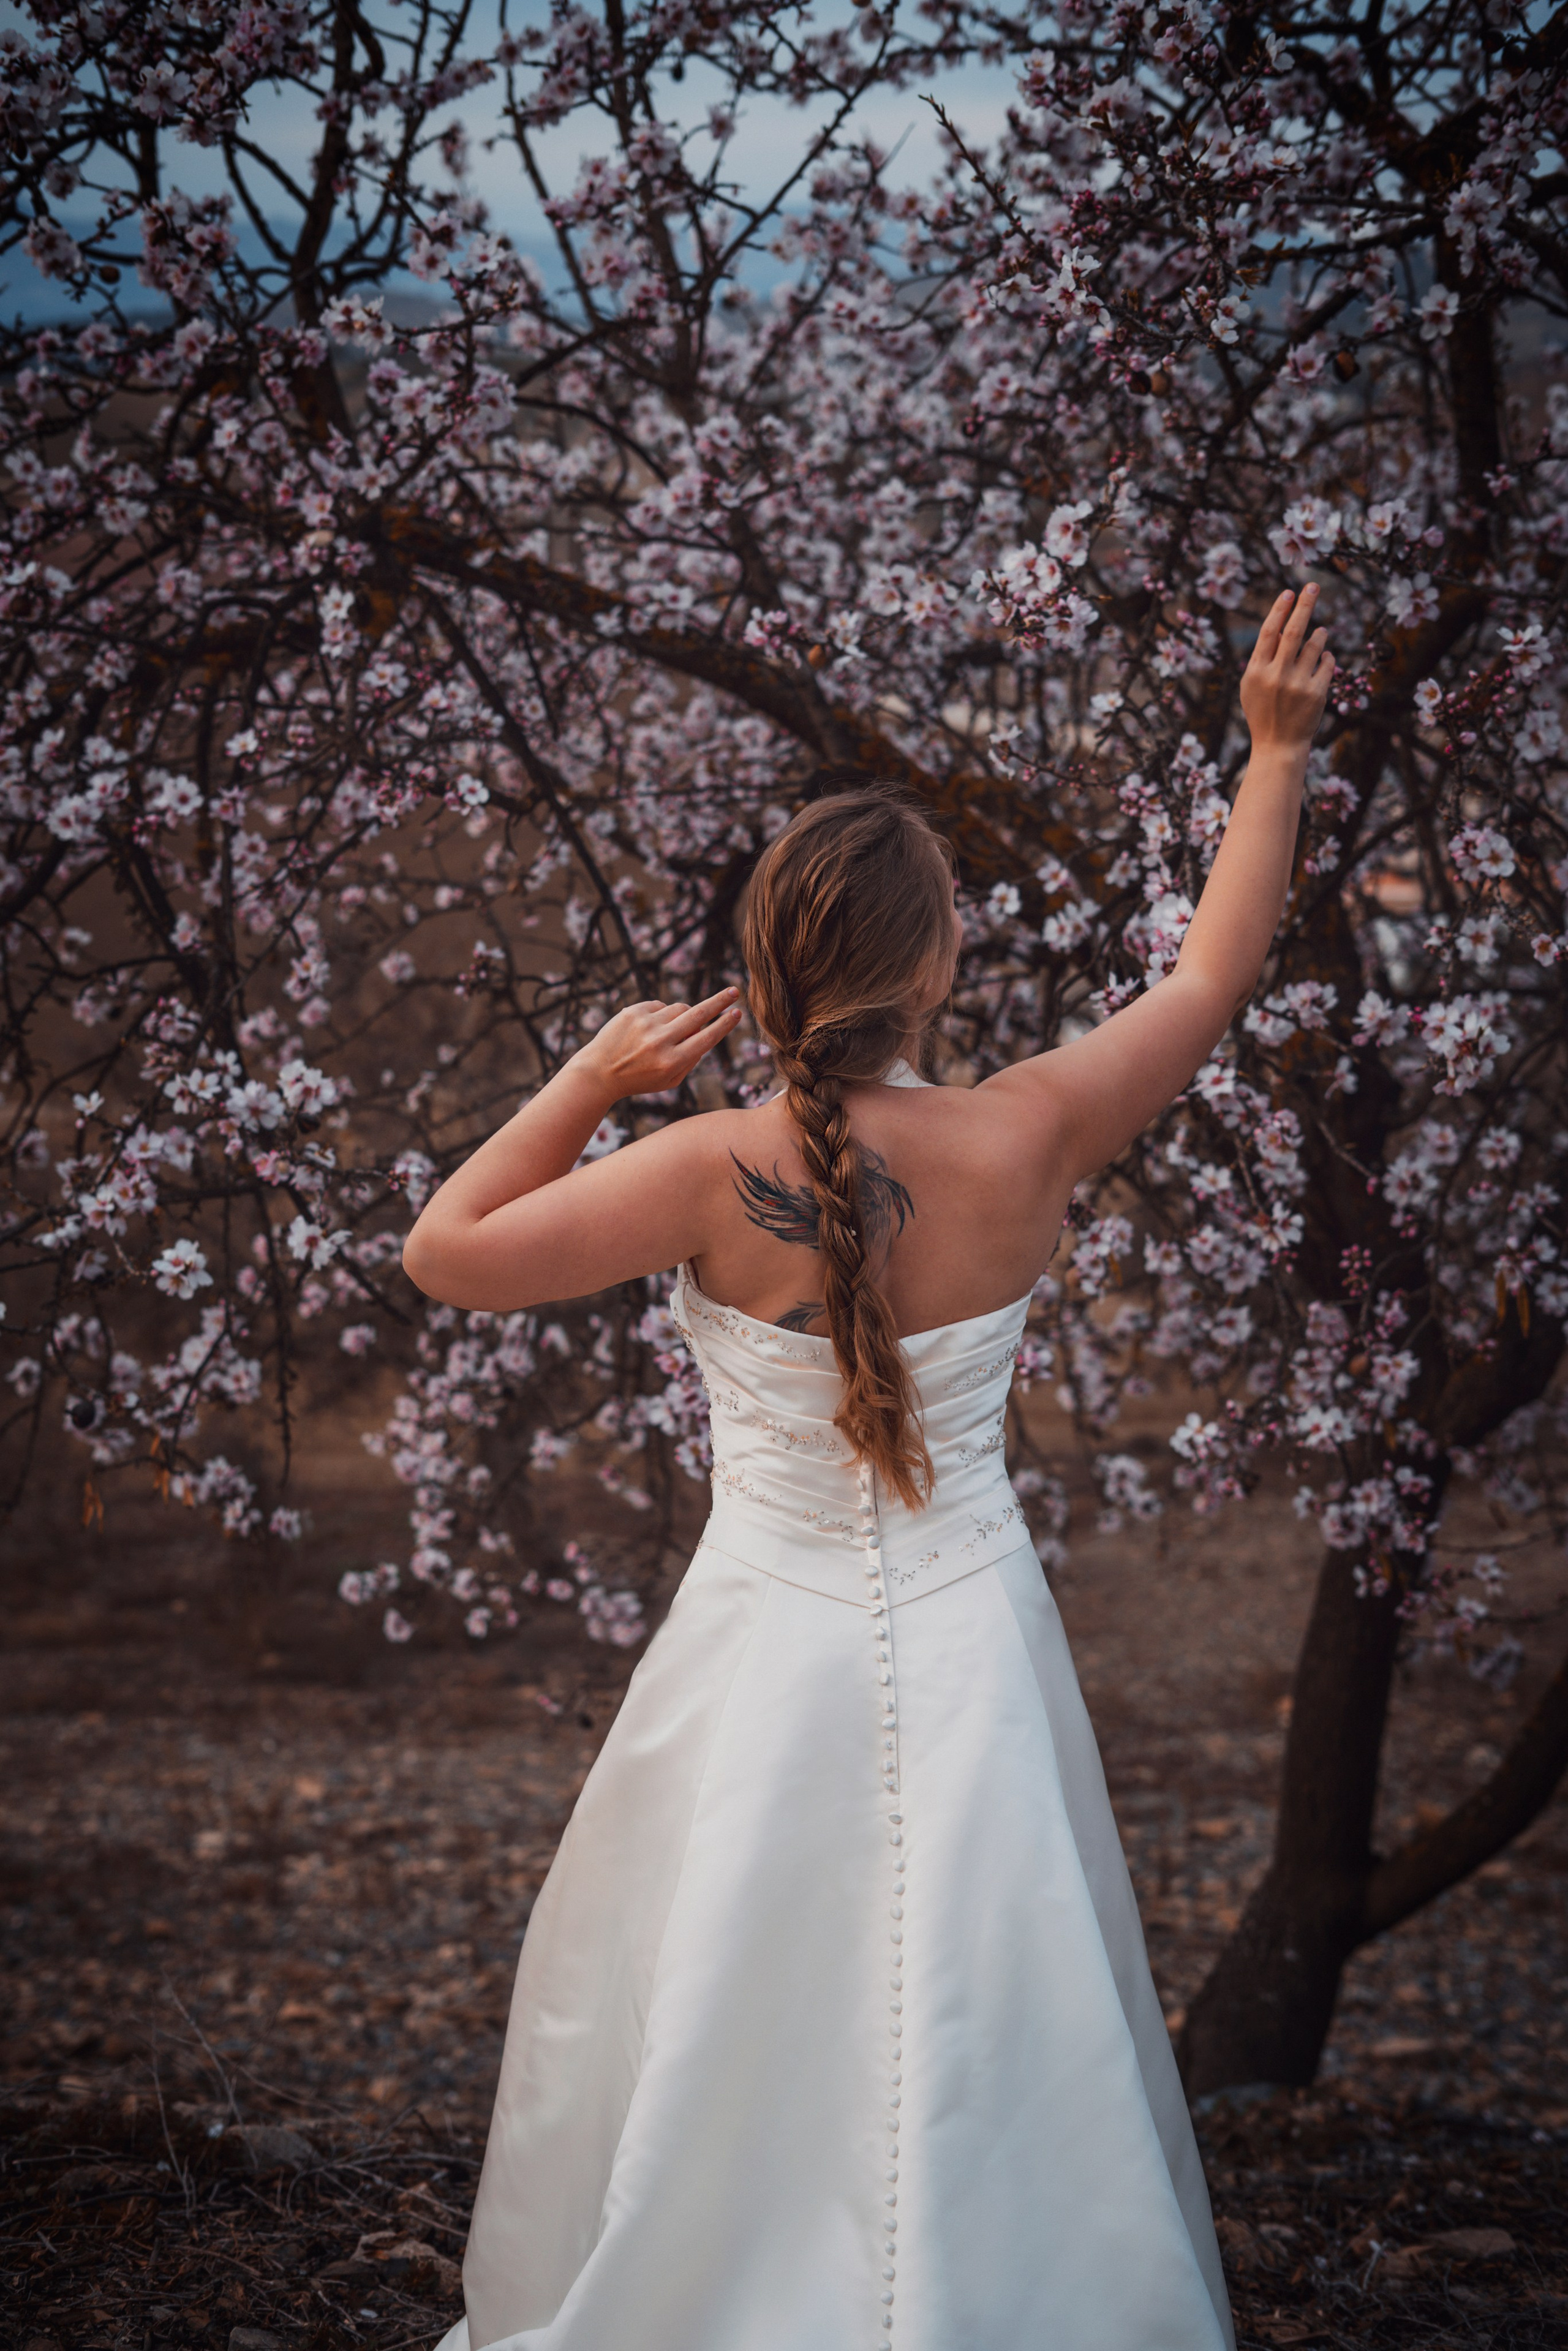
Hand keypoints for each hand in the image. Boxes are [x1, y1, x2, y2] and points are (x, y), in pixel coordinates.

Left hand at [573, 987, 741, 1099]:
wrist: (599, 1072)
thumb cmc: (640, 1078)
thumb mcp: (670, 1080)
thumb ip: (691, 1060)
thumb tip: (707, 1032)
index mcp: (672, 1062)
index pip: (706, 1038)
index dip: (724, 1025)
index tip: (737, 1013)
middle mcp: (660, 1042)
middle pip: (698, 1014)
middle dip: (720, 1001)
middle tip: (734, 991)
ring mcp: (645, 1025)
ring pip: (679, 1009)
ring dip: (683, 1017)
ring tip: (670, 1032)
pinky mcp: (633, 1012)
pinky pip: (659, 1006)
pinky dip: (661, 1015)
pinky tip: (648, 1030)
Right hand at [1240, 585, 1334, 753]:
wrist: (1278, 746)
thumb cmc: (1263, 712)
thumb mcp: (1252, 686)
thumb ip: (1263, 658)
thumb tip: (1283, 625)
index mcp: (1256, 671)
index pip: (1270, 632)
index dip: (1280, 609)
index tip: (1290, 592)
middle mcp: (1277, 675)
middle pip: (1294, 631)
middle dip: (1305, 605)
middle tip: (1313, 586)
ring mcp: (1298, 684)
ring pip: (1316, 645)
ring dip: (1320, 634)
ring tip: (1321, 633)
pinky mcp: (1317, 693)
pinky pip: (1328, 663)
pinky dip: (1328, 656)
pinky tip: (1324, 659)